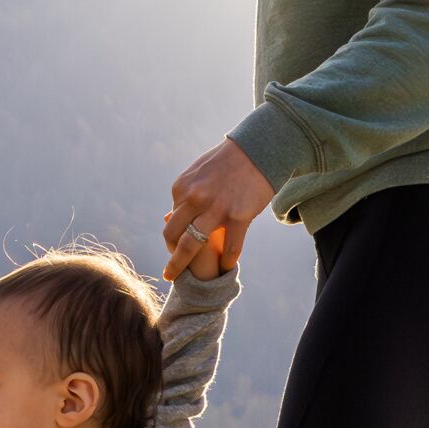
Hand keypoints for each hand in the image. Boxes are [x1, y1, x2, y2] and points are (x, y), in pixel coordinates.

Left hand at [164, 138, 271, 277]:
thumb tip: (173, 213)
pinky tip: (225, 265)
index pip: (171, 219)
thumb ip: (186, 193)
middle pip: (173, 235)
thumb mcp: (199, 172)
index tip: (179, 247)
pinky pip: (230, 247)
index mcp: (182, 187)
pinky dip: (226, 259)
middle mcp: (194, 198)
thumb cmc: (229, 161)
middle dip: (170, 255)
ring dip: (181, 265)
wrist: (259, 149)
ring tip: (177, 279)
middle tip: (170, 271)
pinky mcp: (239, 215)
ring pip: (191, 245)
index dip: (174, 235)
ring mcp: (216, 208)